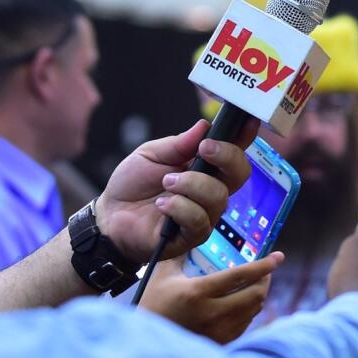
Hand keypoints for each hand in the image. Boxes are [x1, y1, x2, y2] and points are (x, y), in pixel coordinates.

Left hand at [94, 118, 257, 262]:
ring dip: (192, 184)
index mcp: (205, 167)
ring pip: (219, 196)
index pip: (234, 151)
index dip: (246, 136)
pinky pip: (199, 220)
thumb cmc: (133, 184)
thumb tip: (204, 126)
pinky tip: (161, 204)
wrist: (110, 215)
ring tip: (167, 182)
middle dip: (226, 156)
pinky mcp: (192, 236)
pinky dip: (180, 207)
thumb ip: (179, 144)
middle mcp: (211, 189)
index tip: (247, 122)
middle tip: (203, 149)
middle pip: (240, 173)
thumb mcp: (151, 154)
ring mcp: (204, 213)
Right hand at [142, 253, 282, 342]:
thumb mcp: (163, 274)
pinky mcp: (218, 341)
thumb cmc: (152, 303)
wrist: (147, 338)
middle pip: (254, 295)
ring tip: (257, 283)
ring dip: (259, 294)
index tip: (279, 256)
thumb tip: (191, 231)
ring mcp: (216, 331)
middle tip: (267, 269)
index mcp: (198, 292)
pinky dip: (250, 310)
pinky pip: (244, 324)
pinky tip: (244, 301)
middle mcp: (211, 313)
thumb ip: (180, 252)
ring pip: (252, 310)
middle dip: (265, 279)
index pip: (241, 276)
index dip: (264, 265)